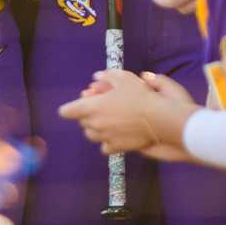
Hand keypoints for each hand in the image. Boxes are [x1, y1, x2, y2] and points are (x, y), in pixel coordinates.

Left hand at [58, 69, 196, 159]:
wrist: (159, 119)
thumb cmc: (139, 95)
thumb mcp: (123, 78)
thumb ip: (107, 76)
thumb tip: (96, 77)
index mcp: (91, 107)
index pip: (67, 111)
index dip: (70, 108)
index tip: (77, 105)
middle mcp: (94, 124)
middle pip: (81, 122)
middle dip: (87, 115)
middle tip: (101, 108)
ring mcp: (104, 138)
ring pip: (91, 135)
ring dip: (95, 128)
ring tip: (108, 121)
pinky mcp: (116, 148)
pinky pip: (104, 147)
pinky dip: (107, 142)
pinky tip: (116, 134)